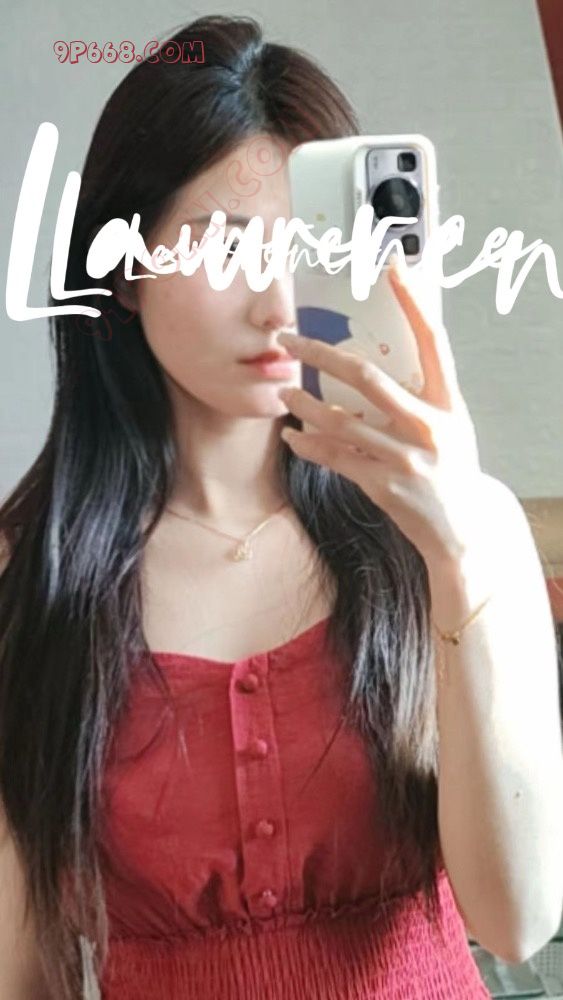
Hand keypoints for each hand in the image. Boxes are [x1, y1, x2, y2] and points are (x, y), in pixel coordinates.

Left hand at [276, 260, 491, 567]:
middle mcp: (428, 425)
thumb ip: (422, 395)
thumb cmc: (451, 469)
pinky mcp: (383, 484)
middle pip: (366, 376)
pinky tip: (292, 436)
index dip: (414, 302)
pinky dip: (309, 445)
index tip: (393, 268)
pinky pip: (336, 458)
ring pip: (340, 420)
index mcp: (448, 402)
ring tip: (286, 391)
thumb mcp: (451, 426)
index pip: (433, 340)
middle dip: (321, 354)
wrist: (461, 530)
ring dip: (305, 403)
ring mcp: (405, 457)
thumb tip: (383, 359)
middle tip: (291, 340)